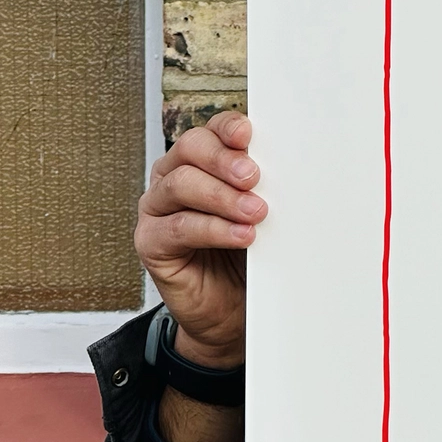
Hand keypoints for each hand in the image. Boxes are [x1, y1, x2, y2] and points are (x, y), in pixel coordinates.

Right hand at [135, 111, 264, 369]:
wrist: (231, 312)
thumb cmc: (246, 258)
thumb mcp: (261, 216)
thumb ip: (264, 190)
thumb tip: (290, 169)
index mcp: (199, 163)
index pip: (209, 132)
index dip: (227, 129)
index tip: (249, 134)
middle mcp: (173, 180)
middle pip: (189, 149)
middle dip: (224, 159)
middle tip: (253, 177)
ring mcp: (157, 211)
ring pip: (181, 185)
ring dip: (222, 197)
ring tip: (255, 212)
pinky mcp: (151, 243)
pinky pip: (179, 228)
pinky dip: (213, 229)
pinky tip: (241, 235)